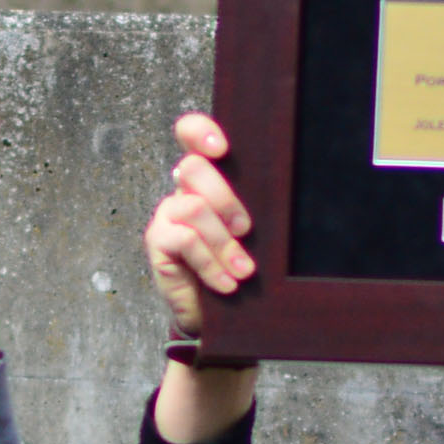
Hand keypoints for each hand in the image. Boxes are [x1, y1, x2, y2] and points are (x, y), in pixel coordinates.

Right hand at [143, 110, 249, 334]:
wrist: (216, 312)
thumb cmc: (239, 265)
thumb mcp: (253, 234)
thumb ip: (257, 209)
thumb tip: (286, 195)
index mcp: (208, 178)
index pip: (191, 134)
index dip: (200, 131)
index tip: (222, 149)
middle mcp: (183, 190)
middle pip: (193, 168)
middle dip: (225, 199)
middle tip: (246, 231)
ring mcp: (167, 214)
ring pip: (193, 208)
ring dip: (223, 244)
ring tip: (244, 271)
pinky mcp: (157, 241)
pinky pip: (184, 240)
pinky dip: (210, 264)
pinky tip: (226, 284)